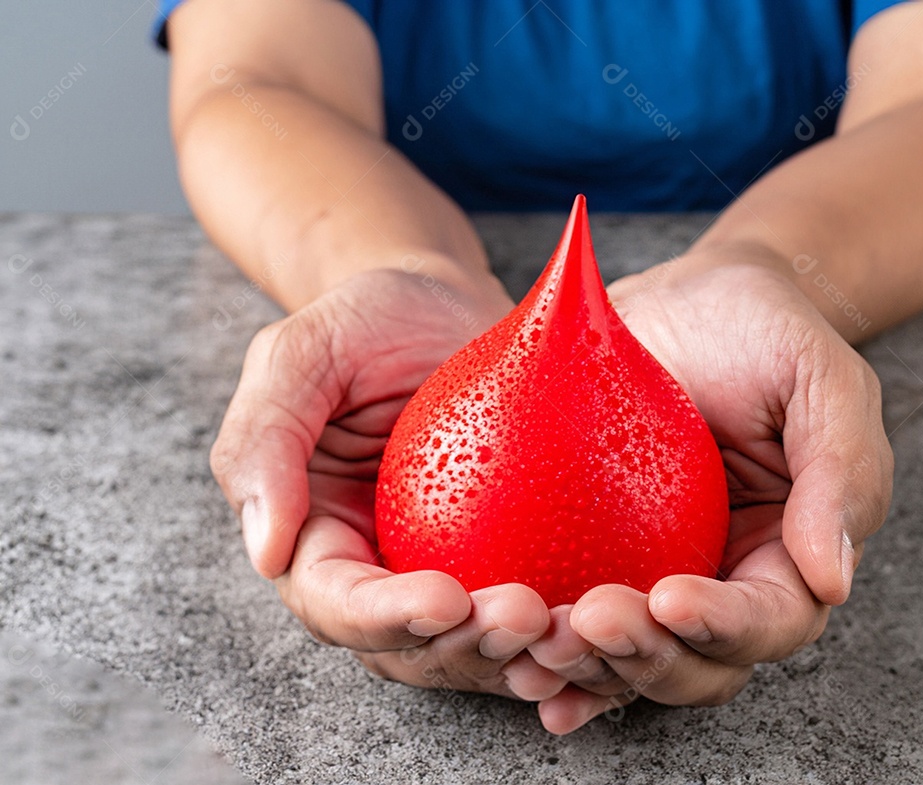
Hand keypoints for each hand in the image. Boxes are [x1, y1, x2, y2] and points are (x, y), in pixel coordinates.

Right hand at [210, 264, 565, 700]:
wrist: (441, 305)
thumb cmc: (366, 321)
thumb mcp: (299, 354)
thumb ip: (265, 438)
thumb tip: (266, 550)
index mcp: (315, 532)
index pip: (334, 601)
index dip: (384, 616)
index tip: (446, 600)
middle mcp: (374, 567)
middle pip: (408, 645)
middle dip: (463, 647)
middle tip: (525, 618)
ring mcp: (441, 567)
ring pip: (470, 647)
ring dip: (515, 654)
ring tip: (564, 631)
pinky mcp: (500, 559)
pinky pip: (524, 615)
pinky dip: (553, 636)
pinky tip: (592, 627)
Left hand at [528, 254, 893, 731]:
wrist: (687, 299)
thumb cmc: (764, 330)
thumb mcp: (824, 380)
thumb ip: (844, 473)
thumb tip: (834, 581)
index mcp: (789, 551)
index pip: (772, 620)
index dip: (724, 627)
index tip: (669, 598)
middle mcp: (723, 578)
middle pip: (696, 663)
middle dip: (645, 658)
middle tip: (589, 620)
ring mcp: (654, 572)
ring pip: (632, 661)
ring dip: (589, 669)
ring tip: (539, 649)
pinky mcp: (595, 558)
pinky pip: (577, 627)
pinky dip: (554, 663)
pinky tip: (520, 672)